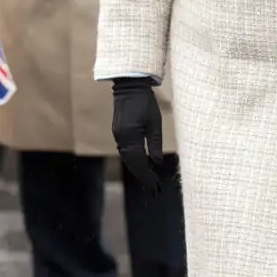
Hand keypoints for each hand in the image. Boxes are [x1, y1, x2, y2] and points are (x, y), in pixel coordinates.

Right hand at [112, 77, 161, 194]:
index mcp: (130, 136)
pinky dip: (134, 161)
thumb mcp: (154, 122)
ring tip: (151, 182)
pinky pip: (126, 151)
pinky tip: (142, 166)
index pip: (138, 163)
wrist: (130, 86)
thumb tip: (157, 163)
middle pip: (132, 164)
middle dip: (143, 177)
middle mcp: (121, 138)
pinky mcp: (119, 132)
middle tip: (155, 191)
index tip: (156, 188)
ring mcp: (118, 135)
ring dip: (139, 170)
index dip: (147, 177)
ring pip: (128, 158)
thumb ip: (155, 143)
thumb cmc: (145, 102)